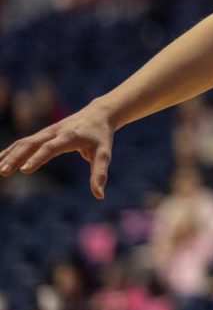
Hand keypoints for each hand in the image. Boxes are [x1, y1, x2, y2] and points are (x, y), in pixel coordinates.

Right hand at [0, 102, 115, 197]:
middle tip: (4, 171)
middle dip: (17, 157)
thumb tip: (100, 196)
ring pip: (24, 142)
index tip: (24, 170)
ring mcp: (47, 131)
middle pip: (32, 143)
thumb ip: (100, 174)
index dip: (38, 158)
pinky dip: (11, 150)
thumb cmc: (101, 136)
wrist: (99, 114)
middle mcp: (55, 132)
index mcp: (70, 137)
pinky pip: (24, 142)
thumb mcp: (104, 153)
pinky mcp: (42, 133)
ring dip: (10, 155)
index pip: (51, 148)